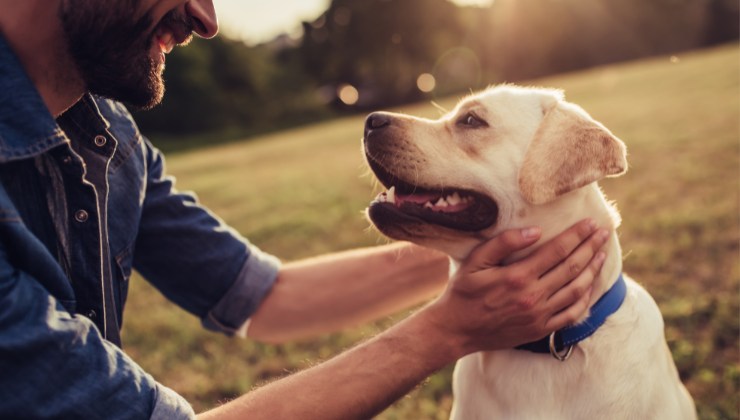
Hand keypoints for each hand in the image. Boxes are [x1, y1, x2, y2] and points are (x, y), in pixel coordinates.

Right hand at [424, 219, 608, 356]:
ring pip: (577, 290)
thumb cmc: (463, 292)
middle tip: (603, 233)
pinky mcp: (540, 330)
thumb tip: (535, 230)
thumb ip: (503, 243)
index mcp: (517, 276)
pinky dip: (586, 299)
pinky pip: (571, 314)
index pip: (557, 250)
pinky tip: (590, 286)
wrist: (456, 330)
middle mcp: (533, 296)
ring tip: (602, 254)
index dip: (577, 235)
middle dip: (591, 248)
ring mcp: (539, 315)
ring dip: (593, 270)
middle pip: (572, 267)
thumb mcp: (475, 261)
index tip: (591, 223)